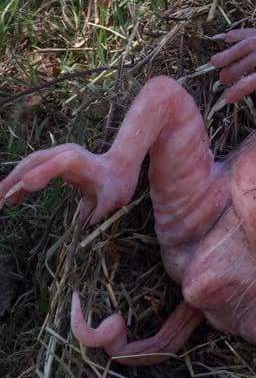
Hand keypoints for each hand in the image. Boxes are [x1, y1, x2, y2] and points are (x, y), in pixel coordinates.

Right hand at [0, 145, 136, 224]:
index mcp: (78, 160)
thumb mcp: (113, 198)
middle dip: (14, 179)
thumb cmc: (117, 183)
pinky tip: (13, 198)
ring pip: (29, 165)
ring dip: (13, 181)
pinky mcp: (53, 161)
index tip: (25, 188)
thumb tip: (85, 225)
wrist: (120, 166)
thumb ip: (100, 209)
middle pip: (34, 162)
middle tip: (0, 198)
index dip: (40, 174)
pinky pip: (33, 169)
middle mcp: (64, 153)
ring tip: (2, 201)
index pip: (56, 164)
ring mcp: (57, 155)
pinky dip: (21, 182)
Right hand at [211, 17, 255, 102]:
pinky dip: (239, 34)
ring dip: (229, 53)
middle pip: (249, 62)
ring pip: (247, 45)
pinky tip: (226, 38)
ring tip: (213, 62)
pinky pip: (254, 32)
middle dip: (232, 72)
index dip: (242, 88)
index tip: (227, 97)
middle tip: (220, 81)